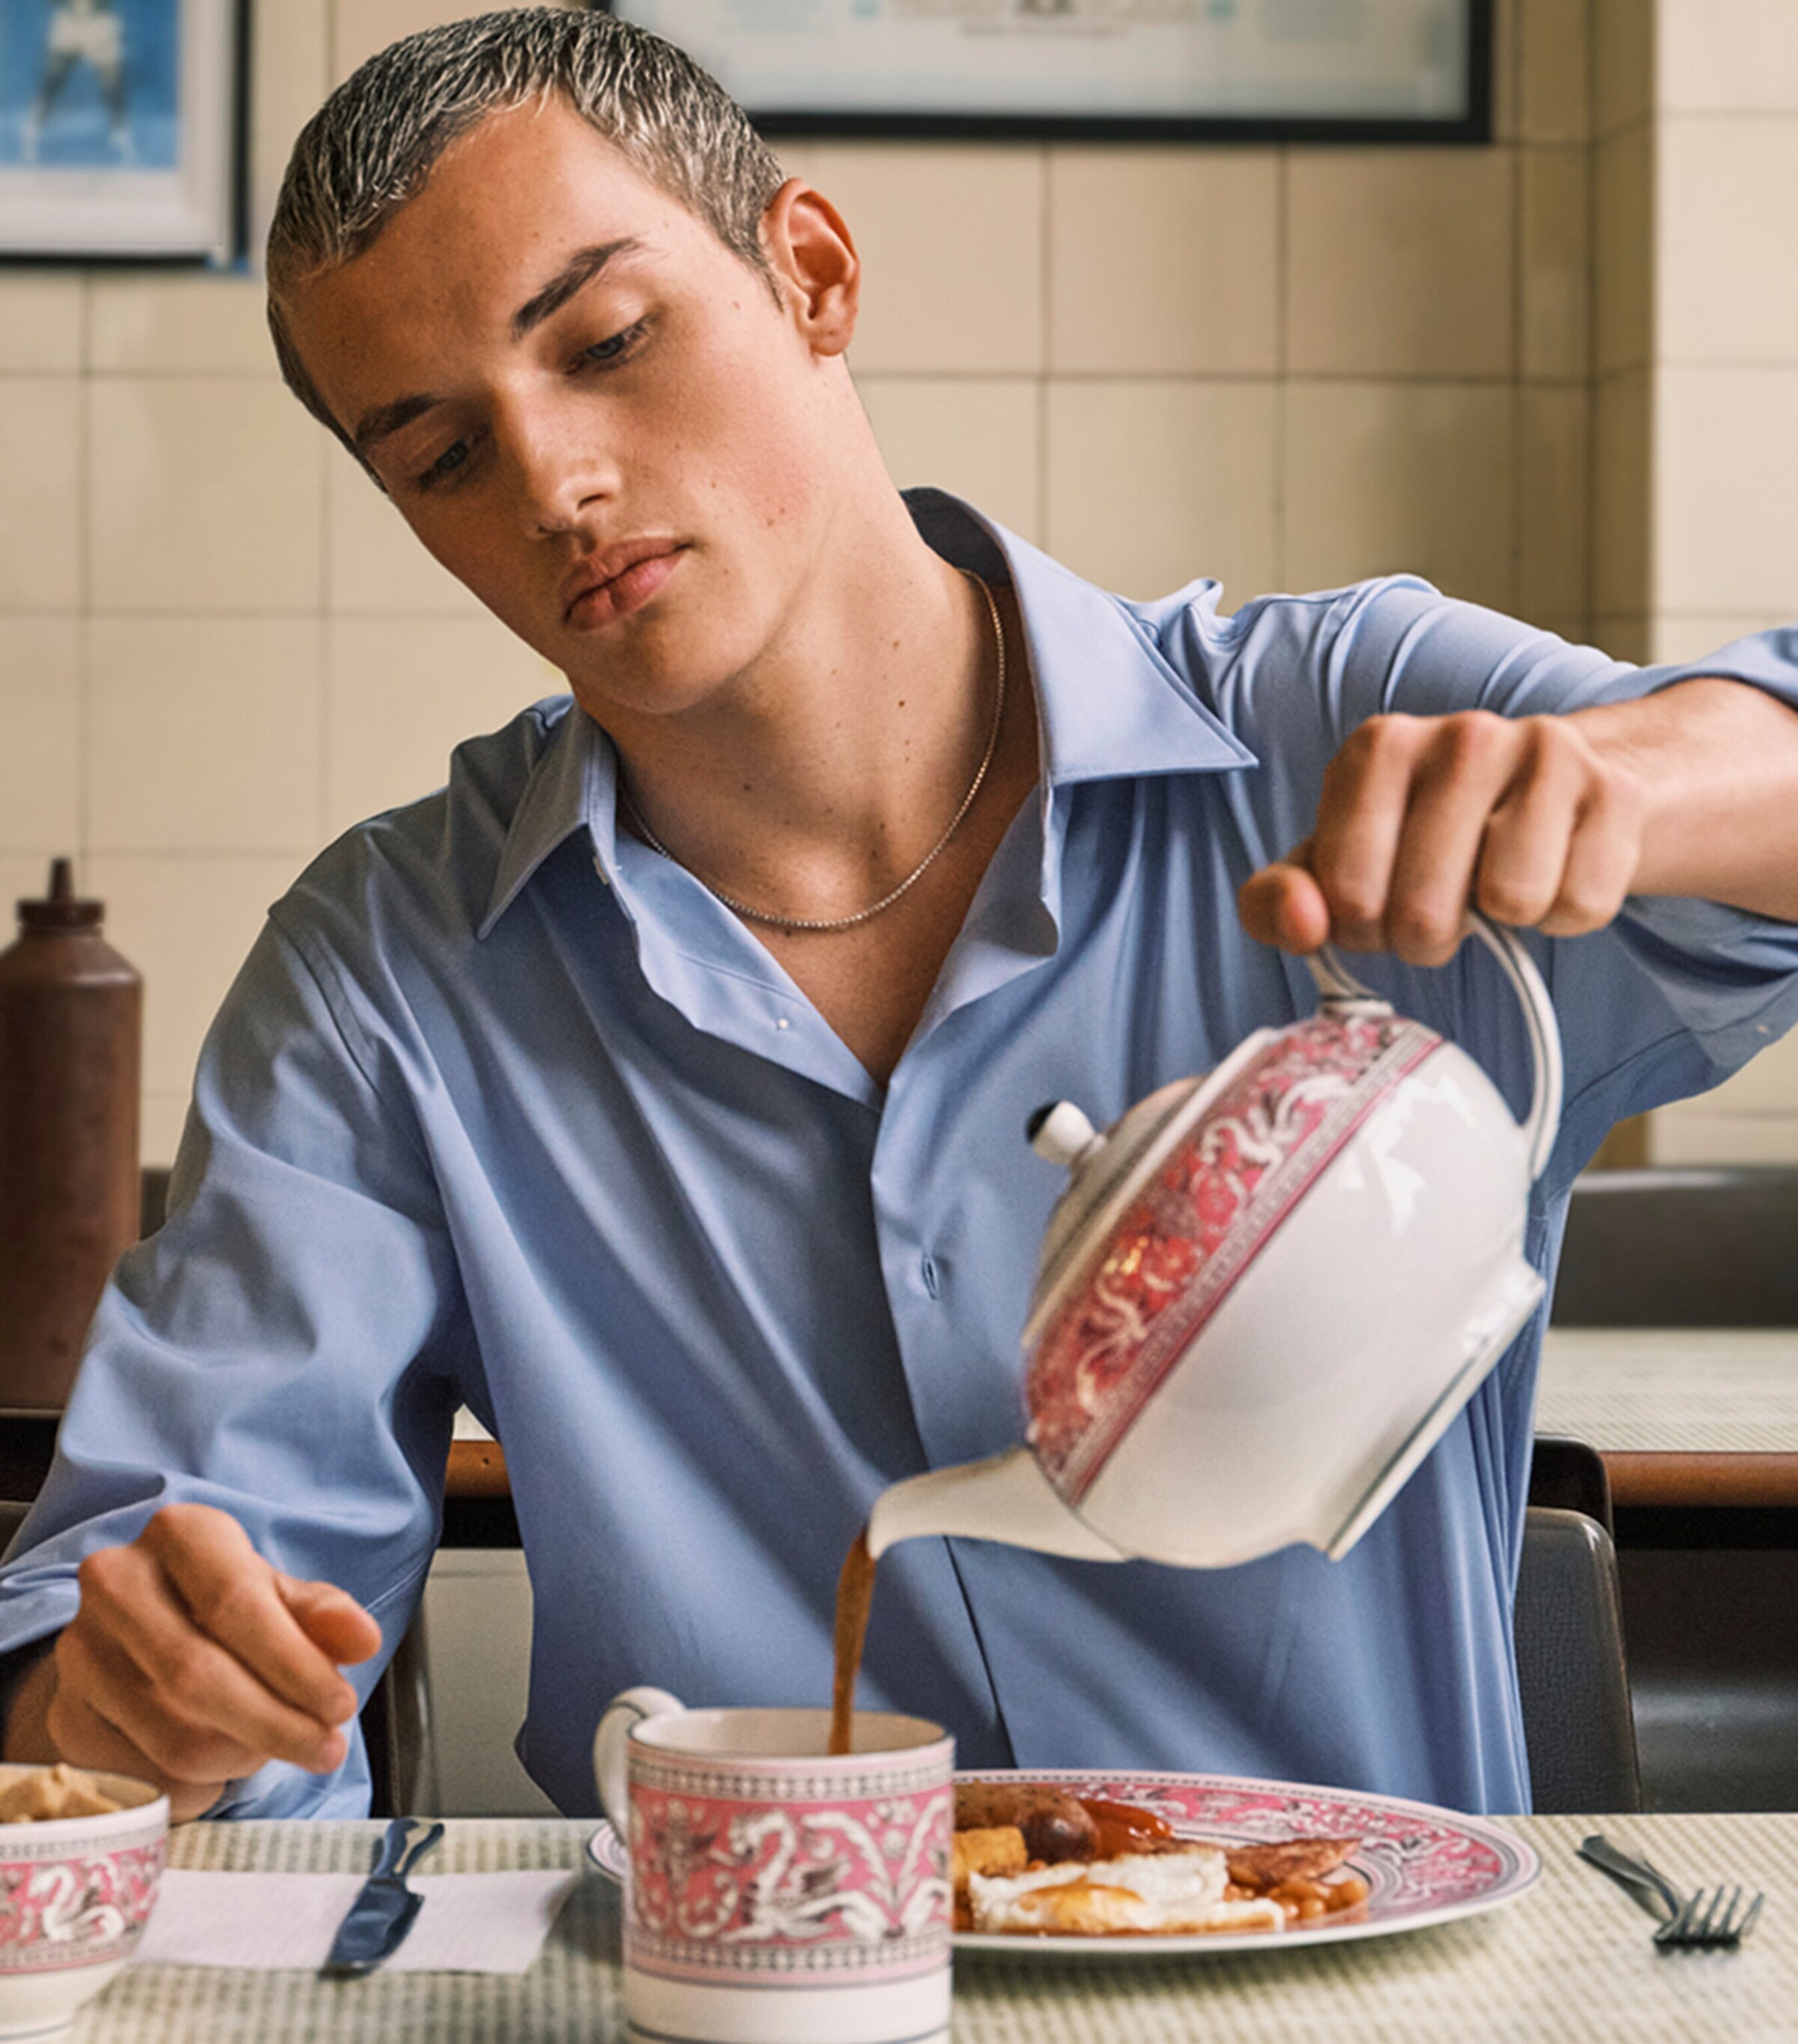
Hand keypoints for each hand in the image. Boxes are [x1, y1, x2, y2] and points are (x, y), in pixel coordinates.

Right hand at [8, 1503, 379, 1822]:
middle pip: (198, 1674)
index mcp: (179, 1533)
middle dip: (275, 1722)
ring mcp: (81, 1653)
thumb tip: (361, 1639)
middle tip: (326, 1748)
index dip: (293, 1663)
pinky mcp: (68, 1718)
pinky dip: (200, 1780)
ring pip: (173, 1733)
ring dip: (243, 1754)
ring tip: (274, 1745)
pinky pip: (146, 1772)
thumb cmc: (223, 1609)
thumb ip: (322, 1615)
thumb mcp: (280, 1596)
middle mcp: (115, 1582)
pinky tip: (223, 1758)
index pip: (234, 1602)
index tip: (339, 1706)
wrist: (138, 1637)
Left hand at [1237, 710, 1648, 963]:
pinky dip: (1563, 913)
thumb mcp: (1337, 862)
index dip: (1362, 928)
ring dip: (1504, 923)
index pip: (1346, 894)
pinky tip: (1553, 870)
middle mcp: (1461, 736)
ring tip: (1498, 881)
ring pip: (1511, 903)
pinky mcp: (1614, 791)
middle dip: (1428, 937)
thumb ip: (1279, 902)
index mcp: (1378, 748)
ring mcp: (1545, 755)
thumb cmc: (1431, 834)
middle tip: (1442, 908)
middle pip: (1425, 911)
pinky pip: (1579, 903)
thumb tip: (1301, 926)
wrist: (1564, 789)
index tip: (1377, 908)